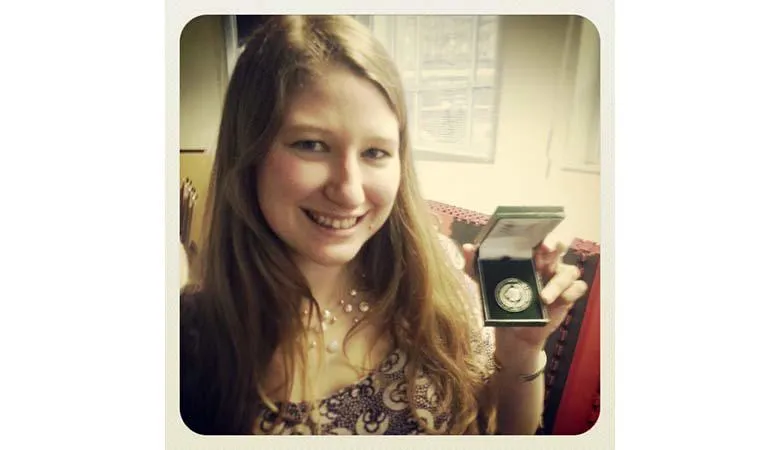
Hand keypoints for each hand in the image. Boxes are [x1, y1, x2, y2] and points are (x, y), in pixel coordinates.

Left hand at [462, 241, 587, 366]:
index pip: (538, 239)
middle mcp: (547, 263)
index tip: (537, 240)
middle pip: (559, 248)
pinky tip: (559, 301)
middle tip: (548, 251)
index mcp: (530, 256)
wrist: (512, 331)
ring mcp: (559, 278)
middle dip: (556, 246)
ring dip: (558, 282)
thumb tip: (468, 247)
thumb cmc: (500, 301)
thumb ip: (475, 265)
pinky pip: (577, 288)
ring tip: (543, 298)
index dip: (540, 235)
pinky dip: (570, 293)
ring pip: (569, 271)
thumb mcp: (484, 284)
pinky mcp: (567, 296)